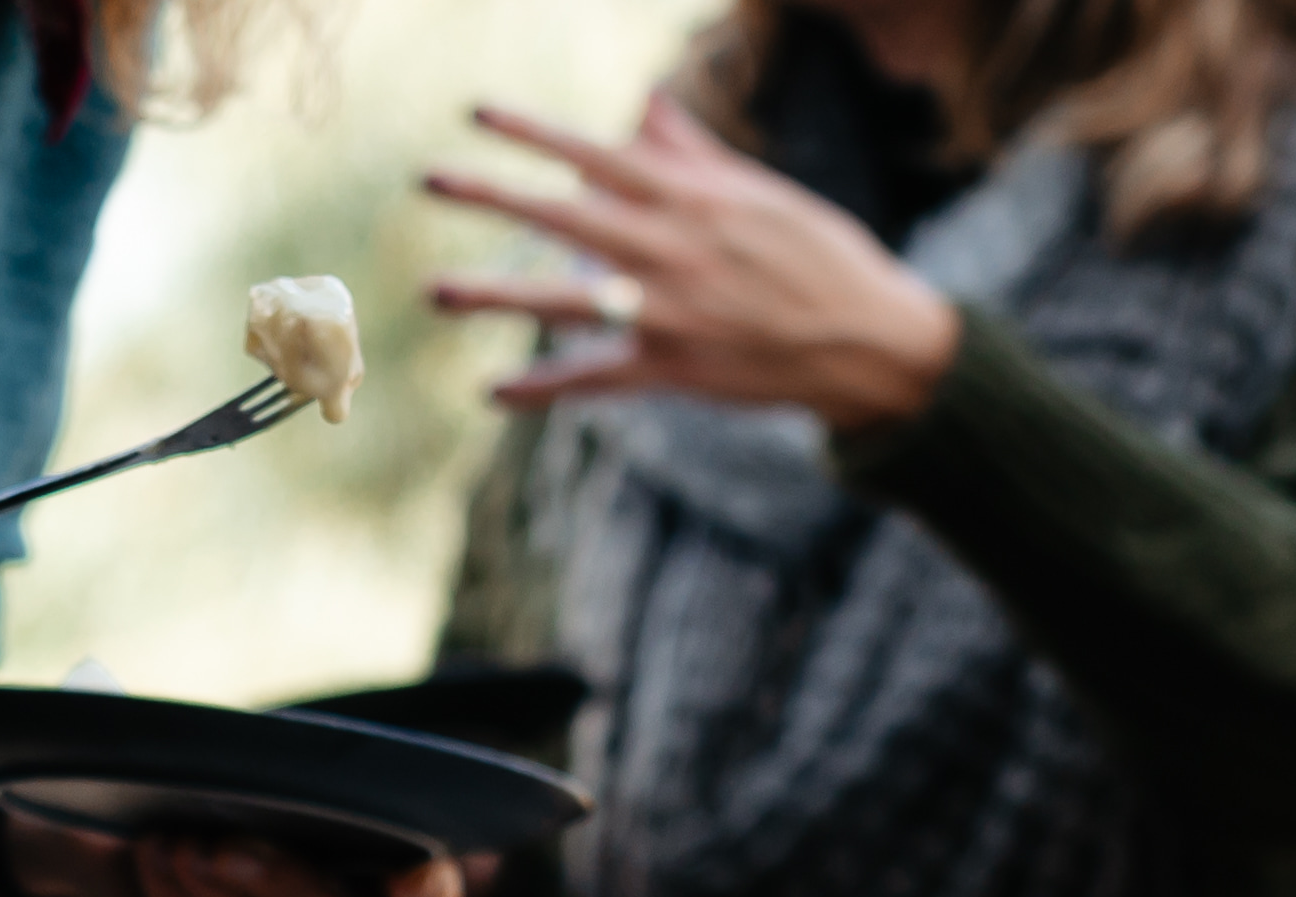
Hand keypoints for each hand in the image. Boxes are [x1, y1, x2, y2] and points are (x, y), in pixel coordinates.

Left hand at [0, 811, 465, 896]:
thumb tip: (263, 757)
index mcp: (379, 883)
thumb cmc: (235, 789)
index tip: (411, 875)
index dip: (426, 891)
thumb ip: (291, 769)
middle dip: (287, 889)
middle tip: (227, 844)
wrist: (146, 825)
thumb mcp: (265, 771)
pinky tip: (147, 856)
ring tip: (174, 844)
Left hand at [423, 92, 960, 432]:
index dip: (534, 133)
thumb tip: (647, 105)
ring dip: (495, 294)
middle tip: (428, 179)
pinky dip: (545, 388)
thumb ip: (690, 154)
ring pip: (565, 299)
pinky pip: (595, 379)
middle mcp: (672, 248)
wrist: (866, 337)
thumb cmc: (814, 253)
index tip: (476, 113)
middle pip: (565, 216)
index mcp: (692, 198)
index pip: (596, 154)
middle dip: (496, 194)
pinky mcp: (672, 369)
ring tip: (433, 291)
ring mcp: (668, 310)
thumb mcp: (757, 192)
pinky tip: (493, 392)